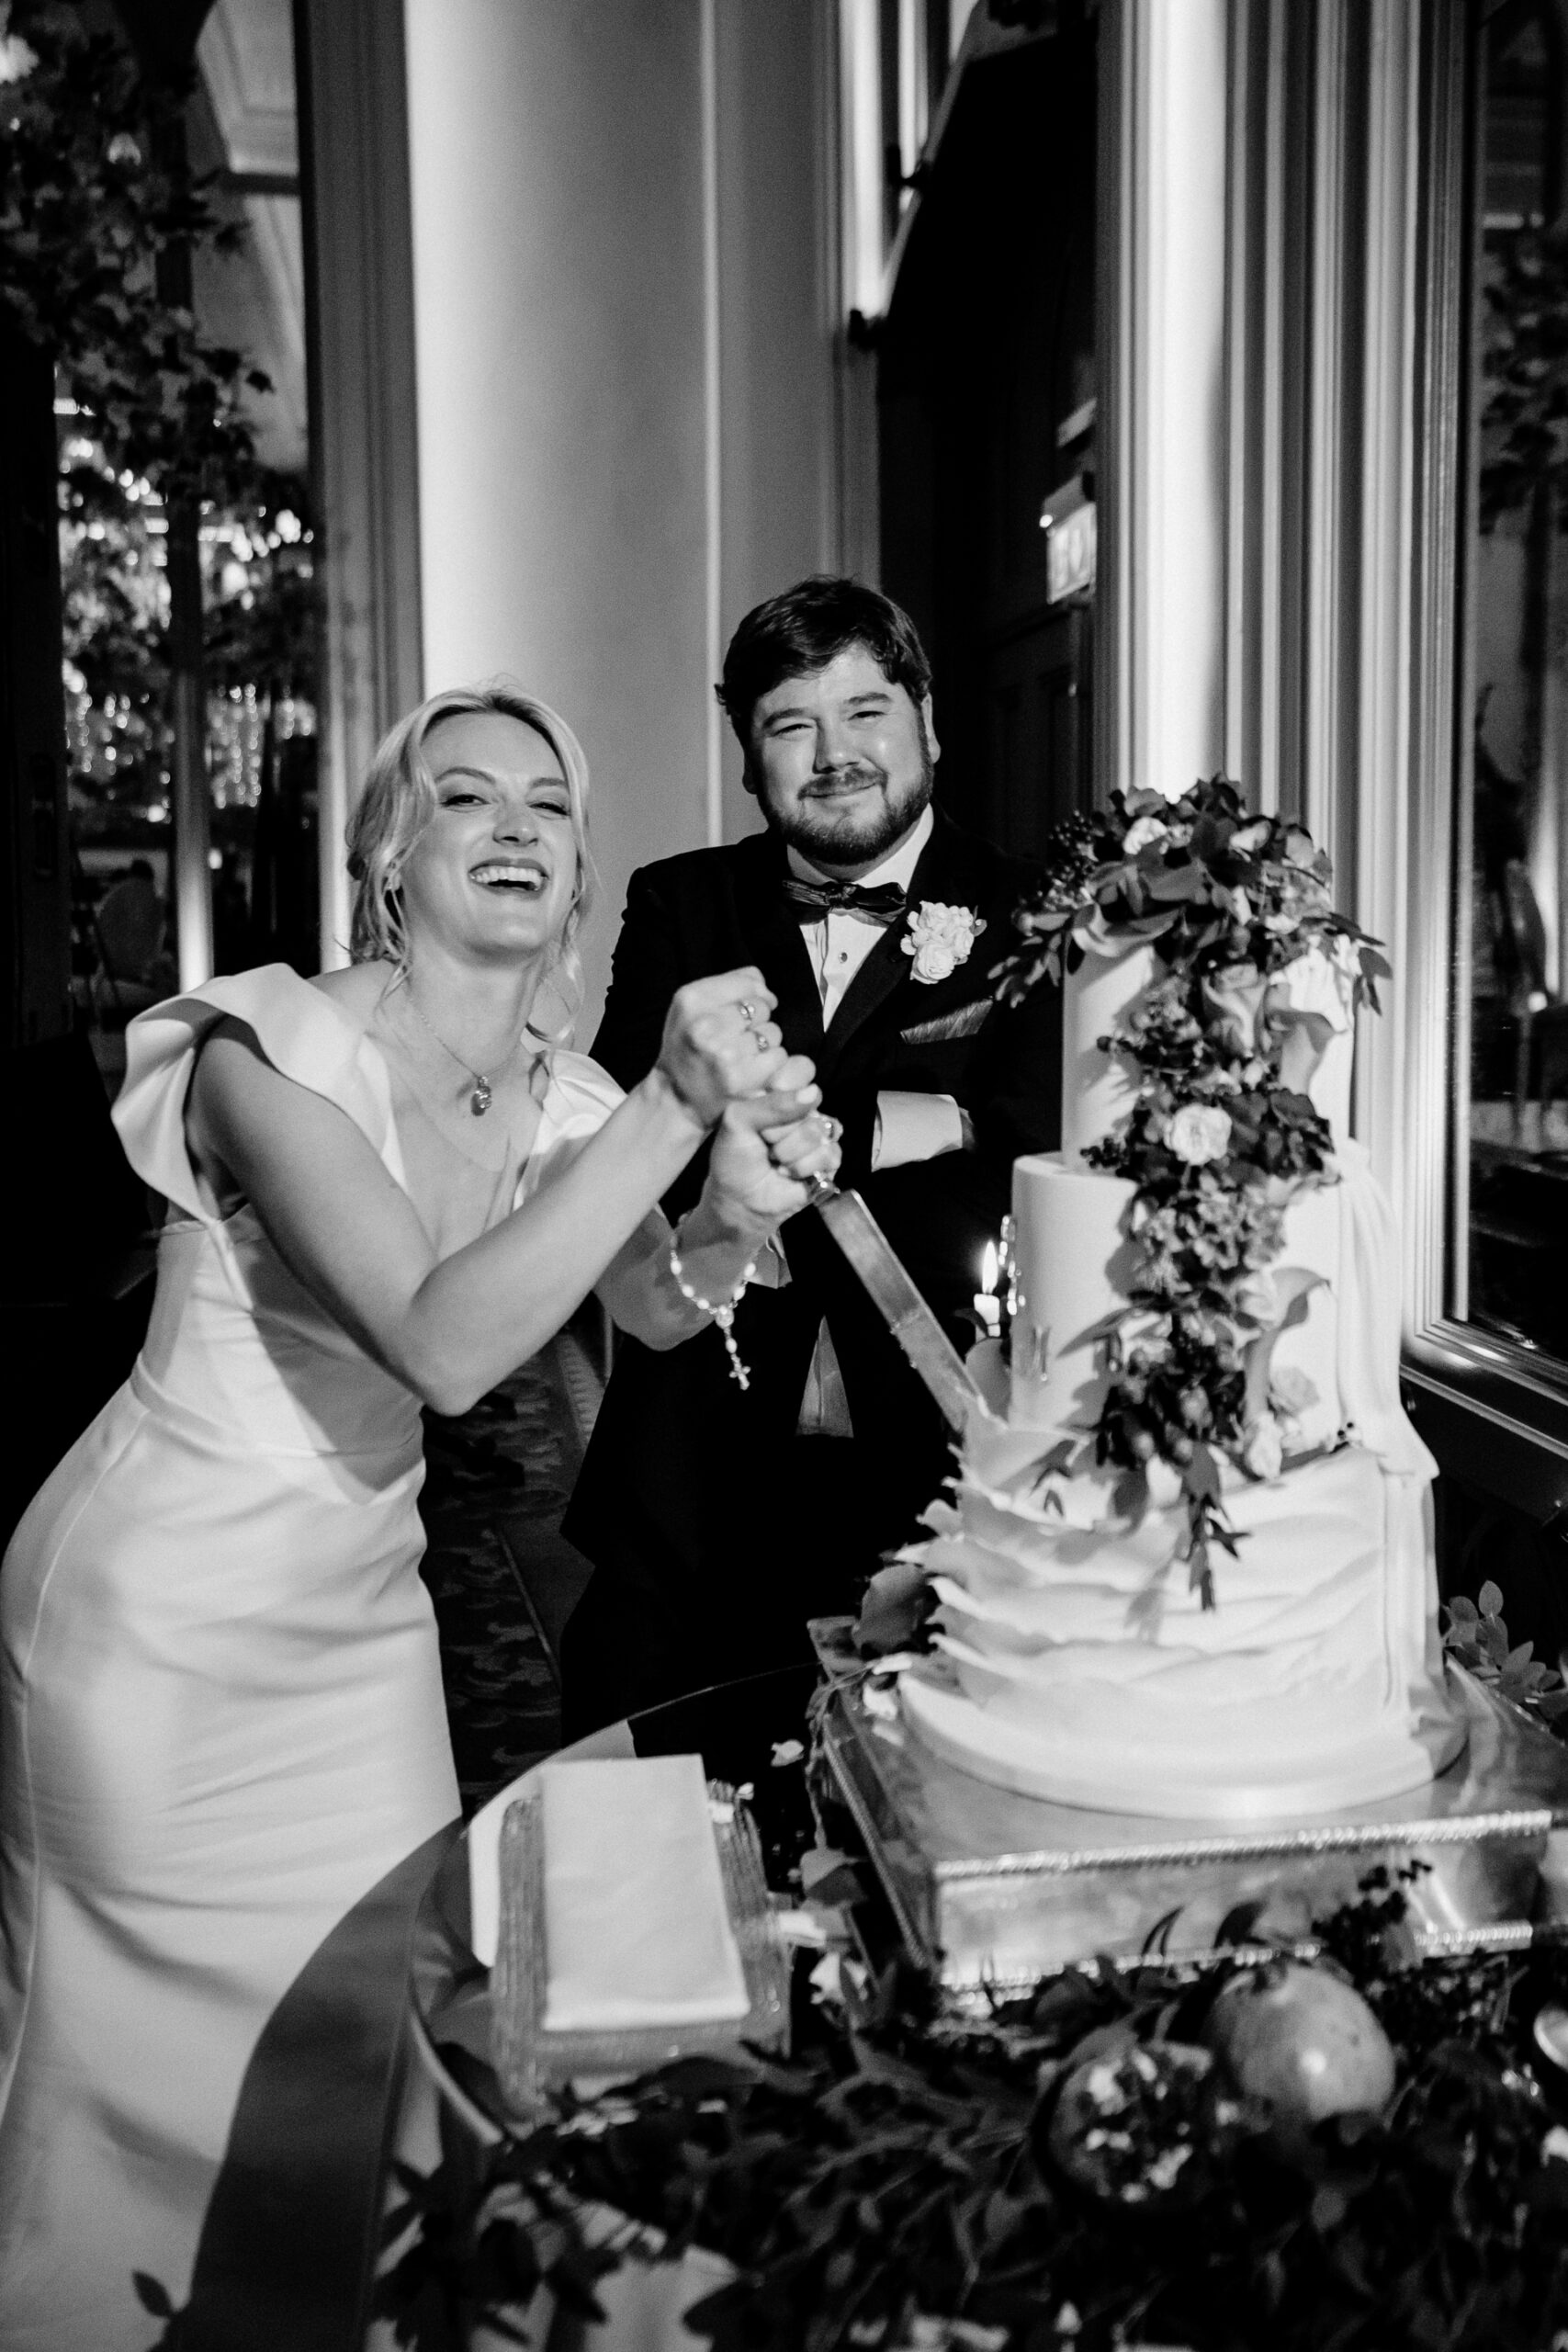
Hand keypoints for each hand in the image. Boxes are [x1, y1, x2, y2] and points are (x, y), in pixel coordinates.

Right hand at [655, 968, 789, 1127]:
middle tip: (734, 1037)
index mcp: (691, 1000)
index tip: (742, 1011)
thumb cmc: (689, 1045)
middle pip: (763, 1007)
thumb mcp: (693, 1004)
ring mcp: (723, 1054)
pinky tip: (750, 1069)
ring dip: (764, 1043)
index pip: (750, 981)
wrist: (676, 1096)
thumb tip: (767, 989)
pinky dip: (770, 1063)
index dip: (754, 995)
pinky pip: (778, 1057)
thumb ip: (733, 982)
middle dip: (756, 1021)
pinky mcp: (740, 1079)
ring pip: (773, 1032)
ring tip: (740, 1054)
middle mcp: (705, 1026)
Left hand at [703, 1100, 841, 1233]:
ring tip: (775, 1161)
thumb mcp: (738, 1121)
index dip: (785, 1088)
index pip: (800, 1069)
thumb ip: (771, 1104)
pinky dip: (803, 1168)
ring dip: (788, 1152)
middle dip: (779, 1131)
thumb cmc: (734, 1158)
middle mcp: (802, 1110)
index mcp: (780, 1093)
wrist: (739, 1200)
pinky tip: (789, 1173)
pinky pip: (829, 1154)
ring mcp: (818, 1134)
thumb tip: (812, 1094)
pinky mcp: (829, 1160)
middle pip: (808, 1104)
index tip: (763, 1108)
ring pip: (817, 1131)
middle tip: (764, 1143)